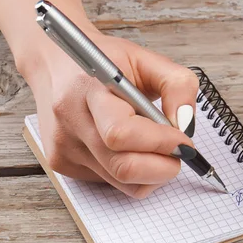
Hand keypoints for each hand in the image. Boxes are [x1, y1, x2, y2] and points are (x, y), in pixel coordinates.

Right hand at [22, 27, 198, 198]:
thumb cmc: (106, 62)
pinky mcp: (63, 164)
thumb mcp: (148, 59)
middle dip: (164, 167)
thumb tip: (186, 125)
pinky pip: (113, 183)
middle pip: (123, 167)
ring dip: (153, 172)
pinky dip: (135, 174)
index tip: (184, 139)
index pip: (122, 133)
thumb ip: (177, 86)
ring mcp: (63, 147)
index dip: (161, 142)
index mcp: (89, 89)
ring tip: (157, 147)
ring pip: (122, 183)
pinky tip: (132, 148)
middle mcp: (71, 122)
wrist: (56, 63)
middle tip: (179, 151)